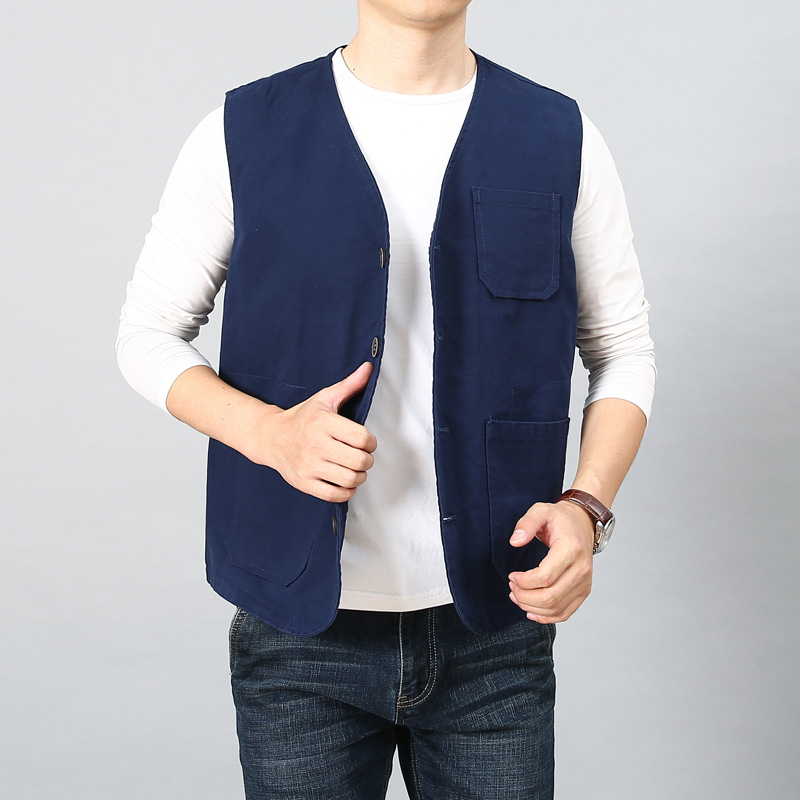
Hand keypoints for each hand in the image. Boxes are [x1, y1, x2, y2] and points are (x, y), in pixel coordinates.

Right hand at [252, 362, 376, 502]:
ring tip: (354, 469)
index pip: (362, 439)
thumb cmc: (303, 417)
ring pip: (349, 480)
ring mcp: (308, 465)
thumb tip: (368, 368)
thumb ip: (350, 385)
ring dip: (359, 476)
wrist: (271, 437)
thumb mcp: (325, 398)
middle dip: (367, 460)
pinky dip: (346, 491)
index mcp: (323, 422)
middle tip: (362, 456)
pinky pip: (334, 495)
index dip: (371, 442)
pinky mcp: (303, 482)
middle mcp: (315, 444)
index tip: (367, 442)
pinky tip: (344, 482)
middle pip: (359, 461)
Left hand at [507, 500, 594, 622]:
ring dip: (532, 607)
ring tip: (518, 596)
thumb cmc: (561, 519)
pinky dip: (547, 617)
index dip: (524, 582)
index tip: (512, 576)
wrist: (582, 522)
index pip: (545, 577)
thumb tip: (515, 541)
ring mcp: (584, 582)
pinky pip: (566, 612)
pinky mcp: (583, 590)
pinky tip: (532, 611)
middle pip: (550, 597)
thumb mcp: (541, 510)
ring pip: (556, 608)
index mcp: (571, 550)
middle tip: (512, 588)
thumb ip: (526, 523)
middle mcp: (581, 569)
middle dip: (524, 597)